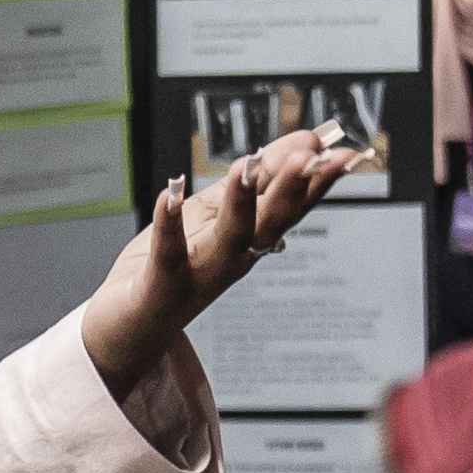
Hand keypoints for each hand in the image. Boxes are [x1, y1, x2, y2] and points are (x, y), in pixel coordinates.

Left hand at [75, 122, 369, 402]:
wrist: (130, 330)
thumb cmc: (176, 266)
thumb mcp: (218, 212)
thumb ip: (259, 179)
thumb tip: (304, 143)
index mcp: (250, 239)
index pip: (292, 206)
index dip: (318, 181)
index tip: (343, 154)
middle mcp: (234, 258)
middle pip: (271, 222)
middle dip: (292, 189)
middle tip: (310, 157)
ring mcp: (200, 273)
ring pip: (230, 238)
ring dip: (242, 204)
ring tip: (246, 167)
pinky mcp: (163, 285)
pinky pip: (169, 253)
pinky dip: (171, 224)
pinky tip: (170, 193)